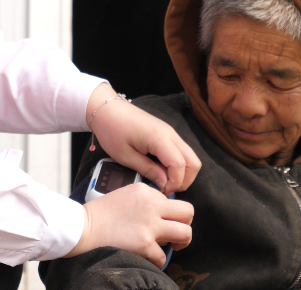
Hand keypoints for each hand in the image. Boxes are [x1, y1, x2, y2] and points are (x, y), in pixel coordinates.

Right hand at [64, 183, 193, 266]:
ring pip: (185, 233)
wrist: (82, 228)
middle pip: (188, 212)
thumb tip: (162, 214)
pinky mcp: (145, 244)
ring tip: (171, 246)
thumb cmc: (99, 214)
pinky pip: (163, 256)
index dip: (169, 213)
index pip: (172, 200)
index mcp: (145, 191)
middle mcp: (151, 206)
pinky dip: (156, 260)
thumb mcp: (124, 194)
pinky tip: (147, 256)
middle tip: (177, 233)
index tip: (163, 221)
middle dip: (185, 224)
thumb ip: (146, 199)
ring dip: (180, 242)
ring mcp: (149, 226)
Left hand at [86, 84, 200, 195]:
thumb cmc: (112, 130)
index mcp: (159, 138)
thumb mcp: (125, 156)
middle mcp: (170, 134)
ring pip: (190, 157)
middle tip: (165, 189)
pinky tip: (161, 171)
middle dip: (183, 181)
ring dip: (182, 173)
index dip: (174, 183)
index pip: (180, 165)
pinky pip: (181, 152)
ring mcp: (170, 133)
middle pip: (193, 162)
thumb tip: (164, 184)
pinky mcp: (167, 134)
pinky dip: (177, 165)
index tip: (161, 192)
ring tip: (163, 182)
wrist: (107, 109)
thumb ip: (147, 170)